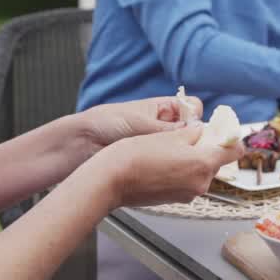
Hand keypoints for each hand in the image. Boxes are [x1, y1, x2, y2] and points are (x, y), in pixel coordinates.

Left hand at [78, 95, 198, 155]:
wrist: (82, 142)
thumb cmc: (108, 122)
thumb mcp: (140, 122)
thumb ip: (167, 129)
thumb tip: (195, 131)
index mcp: (165, 108)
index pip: (192, 109)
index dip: (196, 117)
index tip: (195, 129)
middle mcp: (165, 125)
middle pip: (192, 130)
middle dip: (194, 139)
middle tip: (193, 149)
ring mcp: (160, 143)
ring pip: (184, 148)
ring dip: (183, 154)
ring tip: (179, 161)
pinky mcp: (154, 160)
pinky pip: (171, 163)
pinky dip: (174, 166)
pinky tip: (170, 171)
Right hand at [92, 124, 244, 208]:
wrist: (110, 181)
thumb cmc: (136, 155)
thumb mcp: (168, 135)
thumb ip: (192, 133)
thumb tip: (201, 131)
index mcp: (203, 164)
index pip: (234, 152)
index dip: (231, 140)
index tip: (223, 133)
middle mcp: (200, 183)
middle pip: (215, 163)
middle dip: (206, 150)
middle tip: (189, 138)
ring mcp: (188, 194)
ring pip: (199, 173)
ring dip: (191, 162)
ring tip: (170, 150)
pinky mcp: (174, 200)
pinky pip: (186, 182)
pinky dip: (180, 173)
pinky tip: (163, 164)